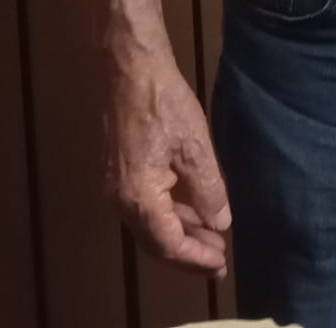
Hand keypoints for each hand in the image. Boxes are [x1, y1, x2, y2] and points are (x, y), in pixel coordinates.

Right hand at [105, 44, 231, 276]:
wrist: (129, 69)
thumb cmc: (164, 104)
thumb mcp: (196, 148)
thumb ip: (208, 190)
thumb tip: (219, 223)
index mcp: (138, 198)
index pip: (169, 245)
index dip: (196, 258)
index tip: (221, 265)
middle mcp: (119, 200)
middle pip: (154, 243)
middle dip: (188, 253)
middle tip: (218, 259)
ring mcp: (114, 186)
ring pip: (148, 225)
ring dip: (179, 235)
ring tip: (210, 238)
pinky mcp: (116, 172)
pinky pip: (144, 207)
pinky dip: (167, 216)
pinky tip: (190, 211)